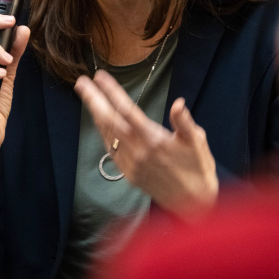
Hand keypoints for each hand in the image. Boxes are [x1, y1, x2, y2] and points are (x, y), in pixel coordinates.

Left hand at [74, 69, 218, 219]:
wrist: (194, 203)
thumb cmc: (198, 168)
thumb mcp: (197, 141)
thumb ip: (184, 122)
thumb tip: (178, 103)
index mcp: (154, 140)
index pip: (127, 110)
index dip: (112, 92)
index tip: (100, 76)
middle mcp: (138, 151)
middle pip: (109, 120)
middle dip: (93, 99)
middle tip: (81, 82)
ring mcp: (130, 164)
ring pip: (107, 134)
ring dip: (95, 114)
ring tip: (87, 96)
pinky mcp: (128, 173)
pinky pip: (110, 149)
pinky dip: (102, 132)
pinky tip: (99, 121)